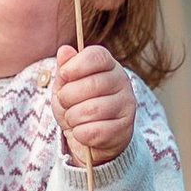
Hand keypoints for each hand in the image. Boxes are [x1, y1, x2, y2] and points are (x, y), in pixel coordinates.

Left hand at [54, 44, 132, 166]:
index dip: (75, 65)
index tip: (64, 75)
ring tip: (73, 118)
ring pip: (91, 110)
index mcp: (109, 65)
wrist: (90, 140)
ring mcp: (126, 105)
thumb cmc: (77, 106)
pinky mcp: (125, 128)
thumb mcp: (66, 85)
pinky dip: (80, 133)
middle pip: (91, 84)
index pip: (96, 56)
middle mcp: (122, 81)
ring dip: (72, 117)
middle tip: (65, 102)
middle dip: (67, 96)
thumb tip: (64, 50)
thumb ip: (65, 68)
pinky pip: (94, 131)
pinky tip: (82, 131)